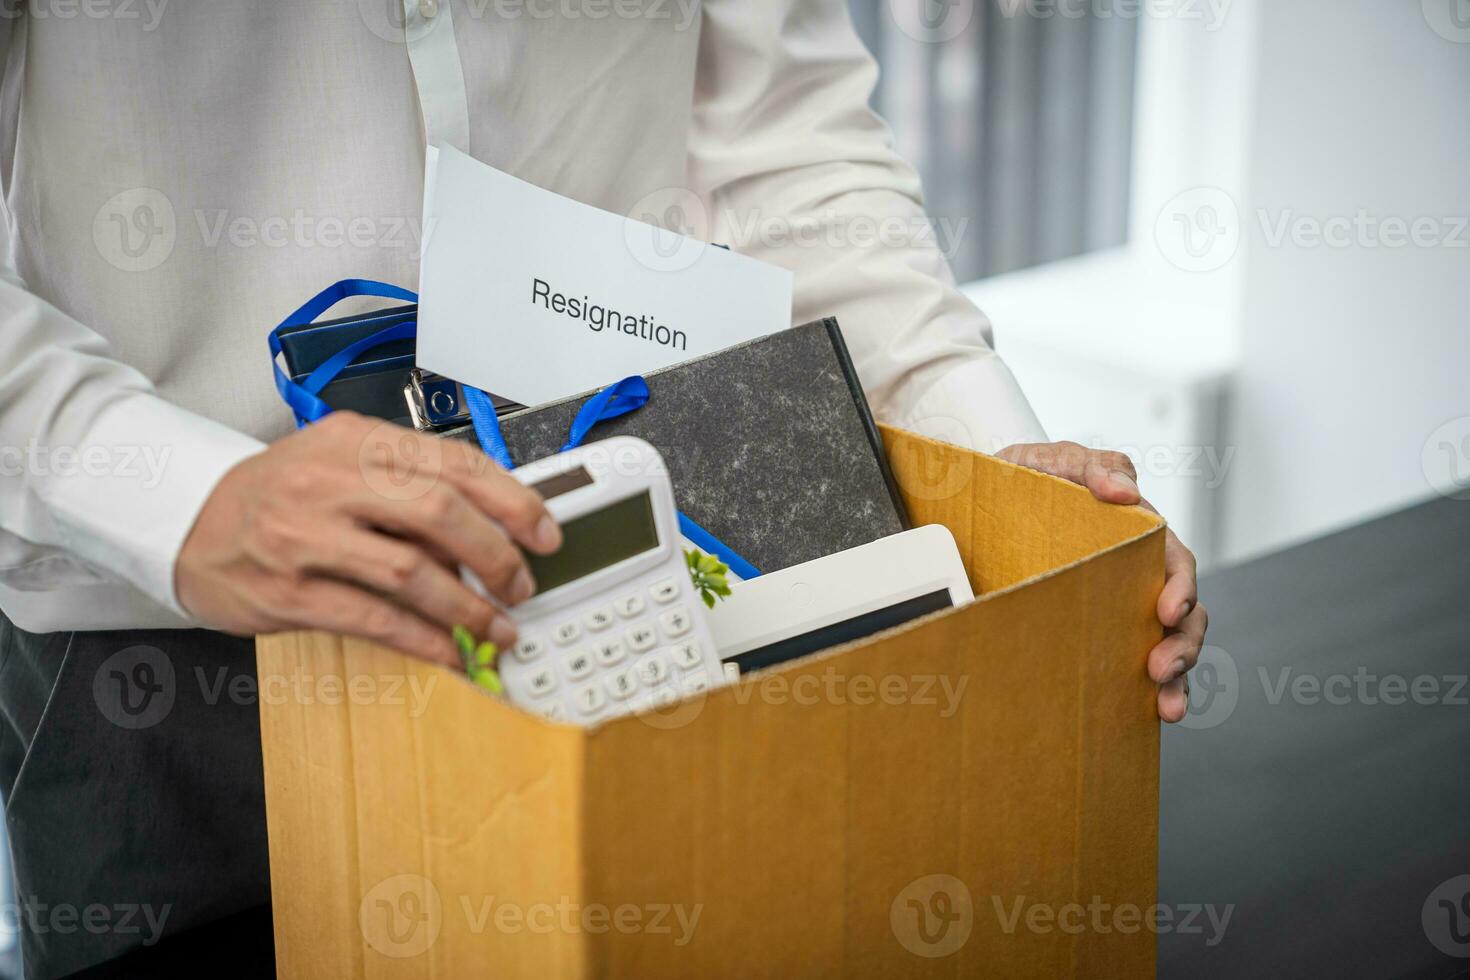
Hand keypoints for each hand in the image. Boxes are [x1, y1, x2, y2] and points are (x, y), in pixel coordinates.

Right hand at [176, 412, 561, 665]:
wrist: (188, 522)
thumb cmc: (282, 495)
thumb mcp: (342, 462)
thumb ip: (410, 483)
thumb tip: (494, 530)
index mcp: (355, 440)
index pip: (454, 462)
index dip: (512, 501)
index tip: (545, 533)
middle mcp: (329, 480)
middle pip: (439, 511)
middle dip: (496, 554)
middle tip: (522, 584)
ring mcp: (305, 536)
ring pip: (411, 570)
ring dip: (468, 606)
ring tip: (498, 626)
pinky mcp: (288, 592)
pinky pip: (374, 618)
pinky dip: (425, 639)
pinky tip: (451, 652)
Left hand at [996, 442, 1205, 722]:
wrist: (970, 508)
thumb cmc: (1020, 481)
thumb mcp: (1048, 461)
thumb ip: (1089, 465)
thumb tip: (1126, 492)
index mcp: (1133, 535)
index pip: (1175, 562)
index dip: (1182, 587)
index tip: (1168, 611)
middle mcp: (1132, 575)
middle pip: (1182, 613)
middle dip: (1183, 644)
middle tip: (1161, 668)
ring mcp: (1114, 608)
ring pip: (1165, 645)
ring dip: (1176, 678)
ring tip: (1166, 705)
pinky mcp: (1090, 635)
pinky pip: (1124, 668)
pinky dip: (1142, 695)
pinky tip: (1146, 715)